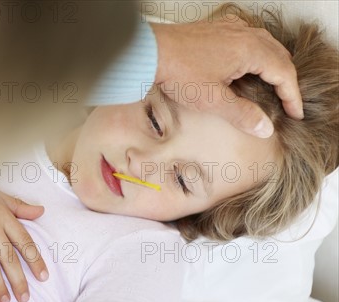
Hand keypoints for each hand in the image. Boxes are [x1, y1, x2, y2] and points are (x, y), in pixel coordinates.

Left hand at [150, 17, 303, 137]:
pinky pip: (247, 38)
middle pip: (279, 56)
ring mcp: (231, 28)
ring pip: (265, 45)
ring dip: (273, 65)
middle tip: (288, 102)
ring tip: (273, 86)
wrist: (151, 51)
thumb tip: (265, 128)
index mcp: (251, 49)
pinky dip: (256, 53)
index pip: (284, 73)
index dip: (292, 96)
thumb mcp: (213, 101)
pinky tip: (248, 65)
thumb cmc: (178, 72)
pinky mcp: (217, 29)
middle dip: (286, 80)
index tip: (295, 114)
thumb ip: (242, 115)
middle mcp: (245, 34)